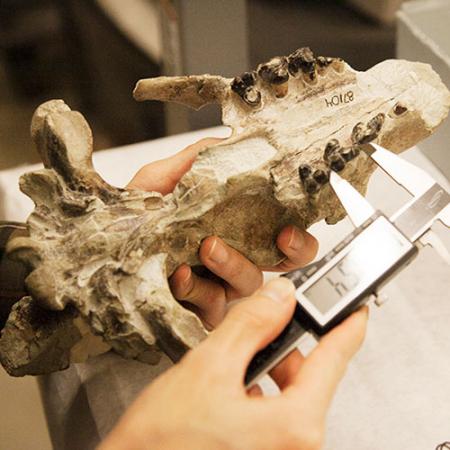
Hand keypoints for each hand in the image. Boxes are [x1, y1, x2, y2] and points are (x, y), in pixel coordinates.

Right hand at [98, 278, 367, 449]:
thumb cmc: (162, 446)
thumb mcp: (208, 369)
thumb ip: (251, 326)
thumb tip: (280, 297)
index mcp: (294, 426)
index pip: (335, 360)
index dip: (346, 325)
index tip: (355, 307)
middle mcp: (295, 446)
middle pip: (309, 377)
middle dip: (288, 344)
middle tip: (271, 321)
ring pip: (288, 395)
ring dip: (268, 367)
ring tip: (240, 355)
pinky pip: (273, 414)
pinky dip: (258, 390)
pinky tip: (233, 385)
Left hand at [127, 138, 317, 327]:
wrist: (97, 248)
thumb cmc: (132, 215)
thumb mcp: (158, 180)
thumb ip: (193, 161)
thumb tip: (227, 141)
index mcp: (232, 228)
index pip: (279, 235)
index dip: (296, 235)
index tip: (289, 227)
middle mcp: (232, 258)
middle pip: (281, 265)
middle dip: (289, 254)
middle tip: (277, 237)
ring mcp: (217, 287)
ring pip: (248, 285)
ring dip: (234, 264)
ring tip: (207, 246)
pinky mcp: (196, 310)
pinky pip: (211, 306)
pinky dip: (198, 288)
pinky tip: (179, 274)